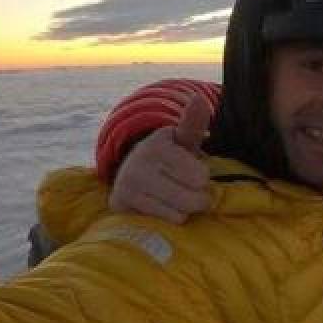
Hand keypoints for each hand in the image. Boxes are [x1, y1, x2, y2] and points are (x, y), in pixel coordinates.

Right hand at [109, 93, 211, 223]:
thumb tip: (198, 99)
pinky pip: (161, 224)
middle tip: (189, 190)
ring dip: (183, 211)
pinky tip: (161, 208)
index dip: (202, 177)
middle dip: (198, 198)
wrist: (131, 173)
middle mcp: (139, 165)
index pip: (201, 177)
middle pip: (193, 199)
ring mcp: (128, 187)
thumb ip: (193, 122)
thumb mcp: (183, 139)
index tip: (193, 172)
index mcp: (158, 146)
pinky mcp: (120, 206)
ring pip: (179, 215)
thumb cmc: (168, 157)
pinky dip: (167, 219)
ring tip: (174, 199)